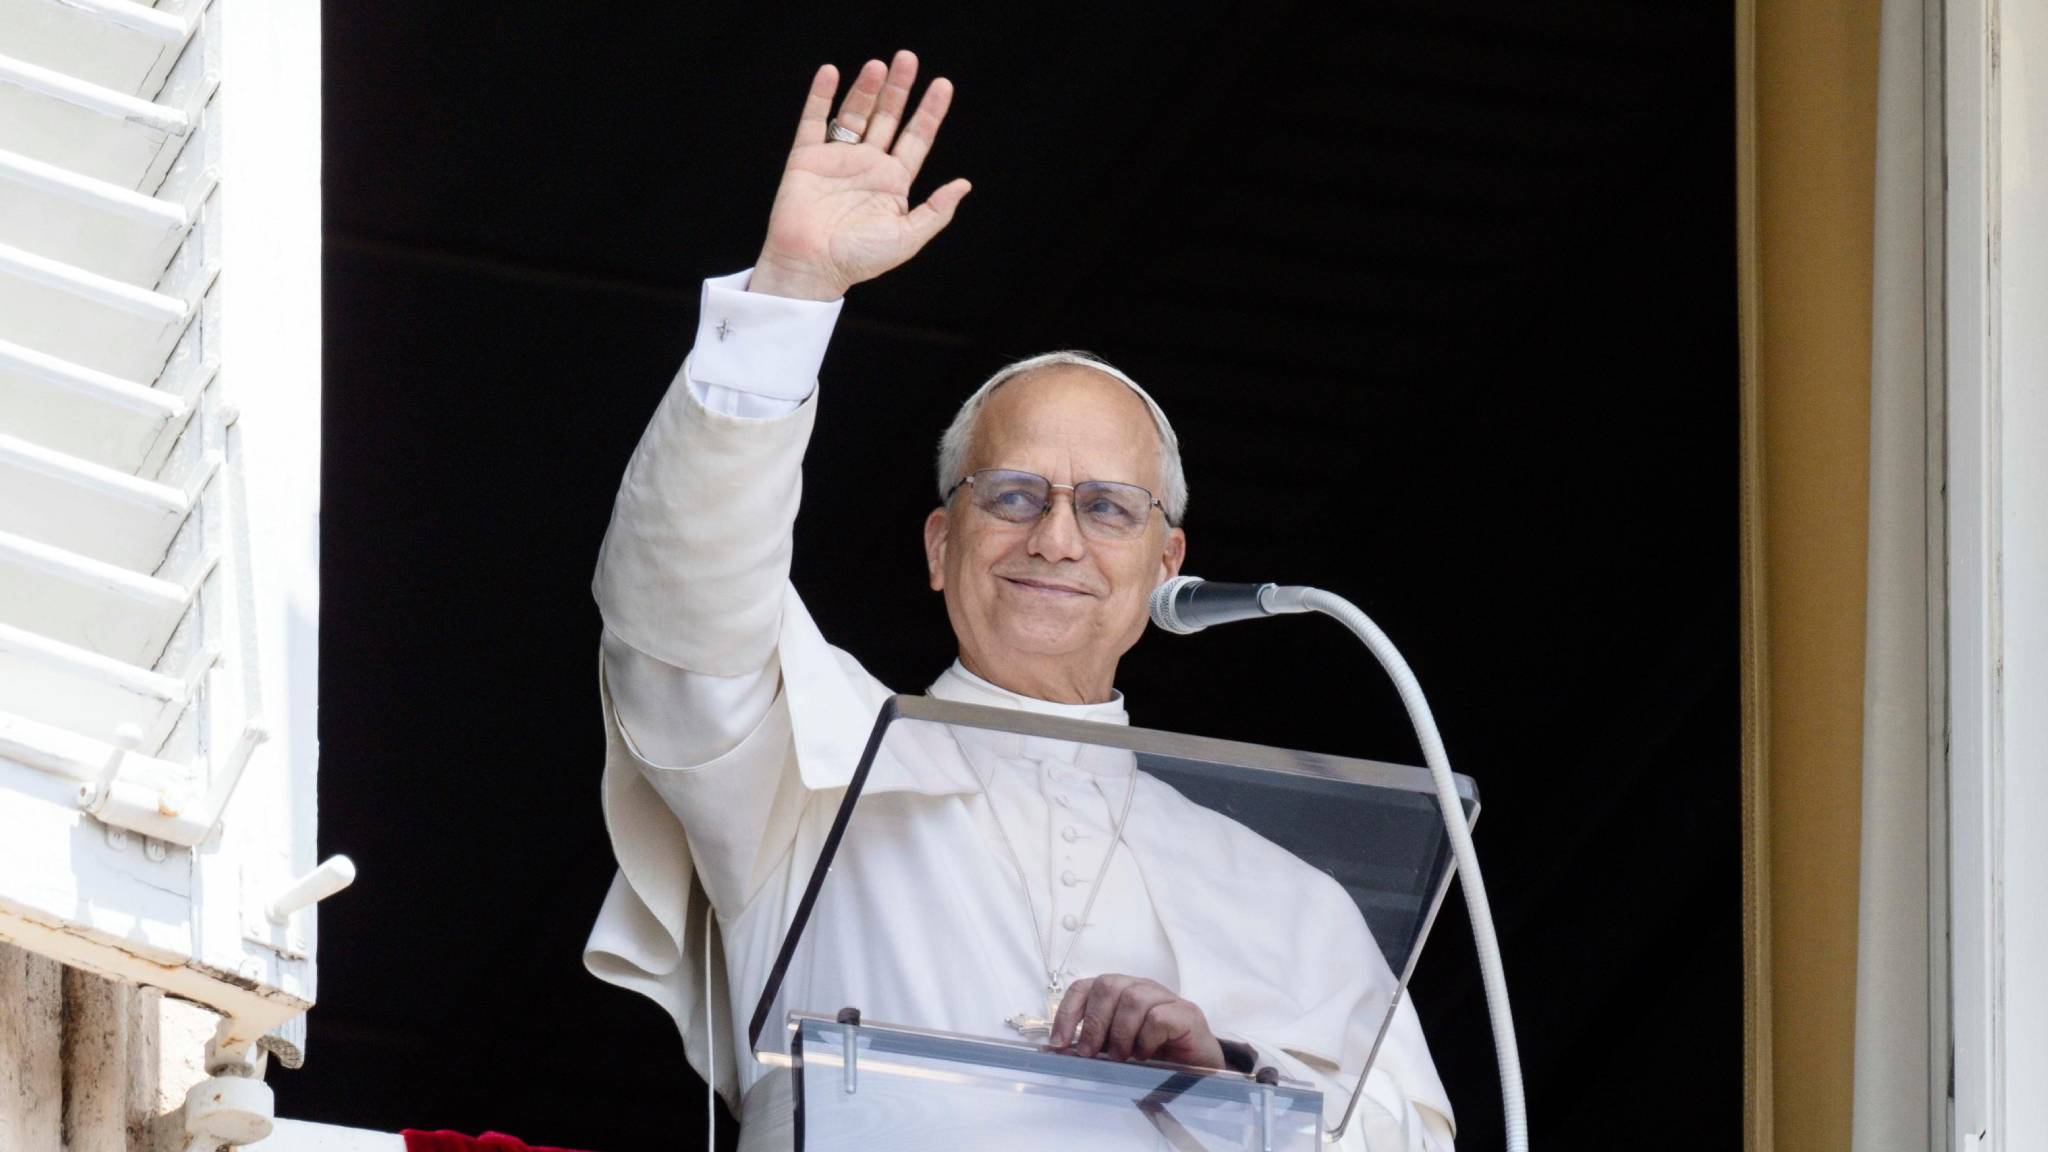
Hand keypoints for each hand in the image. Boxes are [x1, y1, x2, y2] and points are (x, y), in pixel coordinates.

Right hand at [750, 50, 971, 300]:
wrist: (811, 267)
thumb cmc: (859, 259)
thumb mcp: (907, 238)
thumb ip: (936, 211)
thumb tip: (964, 184)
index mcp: (893, 182)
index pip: (917, 138)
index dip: (930, 111)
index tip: (943, 84)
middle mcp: (867, 165)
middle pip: (887, 117)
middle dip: (899, 89)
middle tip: (908, 59)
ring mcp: (837, 158)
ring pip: (855, 113)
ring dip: (866, 88)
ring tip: (877, 65)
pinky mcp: (806, 158)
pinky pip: (813, 120)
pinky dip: (821, 96)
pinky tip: (831, 73)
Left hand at [1048, 974, 1225, 1069]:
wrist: (1199, 1068)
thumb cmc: (1154, 1056)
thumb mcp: (1116, 1048)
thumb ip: (1093, 1044)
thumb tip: (1058, 1051)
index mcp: (1118, 992)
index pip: (1084, 987)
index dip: (1067, 1013)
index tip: (1059, 1044)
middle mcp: (1140, 987)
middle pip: (1108, 986)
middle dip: (1094, 1023)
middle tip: (1091, 1054)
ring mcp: (1165, 997)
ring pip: (1134, 998)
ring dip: (1121, 1033)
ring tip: (1122, 1057)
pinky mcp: (1187, 1014)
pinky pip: (1159, 1017)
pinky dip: (1146, 1039)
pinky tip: (1146, 1055)